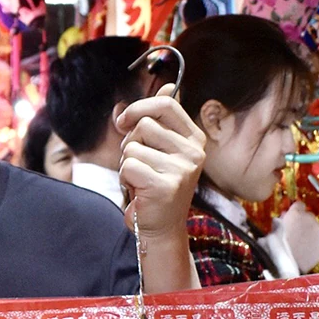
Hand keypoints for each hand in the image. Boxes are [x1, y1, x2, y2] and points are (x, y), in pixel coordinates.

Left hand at [115, 94, 205, 291]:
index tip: (124, 122)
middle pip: (144, 126)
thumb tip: (153, 91)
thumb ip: (153, 122)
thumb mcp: (157, 150)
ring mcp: (183, 169)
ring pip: (133, 148)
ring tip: (141, 180)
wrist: (160, 227)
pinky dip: (126, 179)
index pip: (166, 105)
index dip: (139, 108)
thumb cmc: (154, 185)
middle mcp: (194, 152)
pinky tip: (139, 191)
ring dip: (127, 164)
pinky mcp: (167, 186)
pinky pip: (129, 167)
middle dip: (131, 144)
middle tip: (140, 164)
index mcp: (194, 138)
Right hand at [276, 201, 318, 274]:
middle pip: (308, 215)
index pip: (299, 204)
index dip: (295, 210)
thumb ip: (280, 220)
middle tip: (294, 232)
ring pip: (315, 226)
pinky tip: (306, 248)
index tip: (292, 216)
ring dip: (309, 232)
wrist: (286, 265)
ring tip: (300, 243)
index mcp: (295, 213)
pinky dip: (315, 241)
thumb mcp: (273, 230)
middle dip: (302, 222)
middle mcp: (309, 218)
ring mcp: (318, 229)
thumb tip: (283, 217)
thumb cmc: (274, 248)